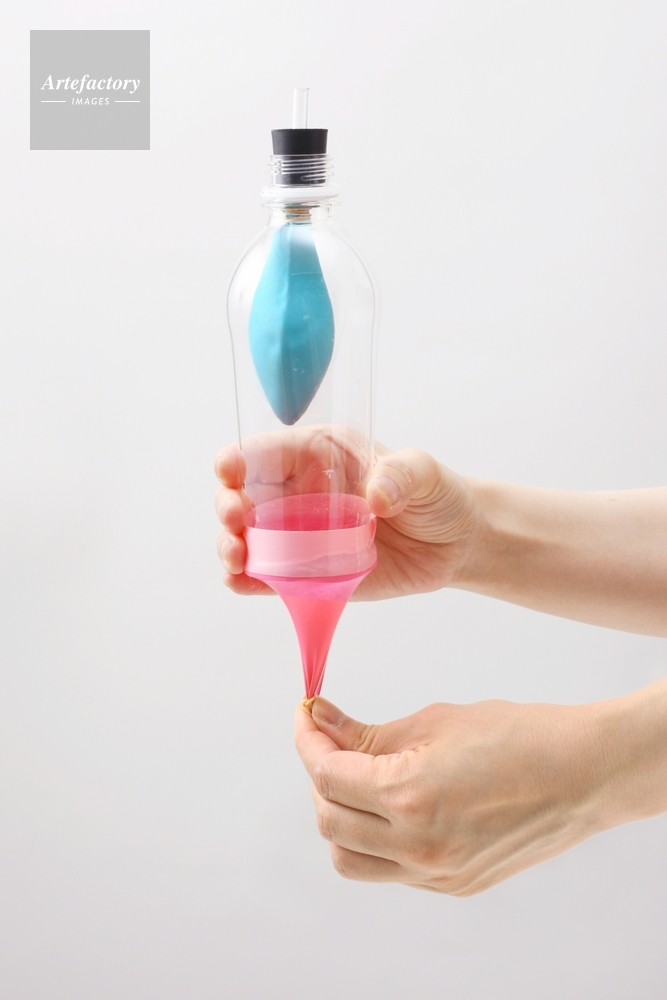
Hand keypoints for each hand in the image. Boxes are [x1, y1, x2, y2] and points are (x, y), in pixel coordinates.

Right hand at [214, 431, 478, 599]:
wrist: (455, 545)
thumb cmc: (436, 495)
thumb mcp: (425, 473)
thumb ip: (402, 475)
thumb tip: (377, 496)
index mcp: (318, 455)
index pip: (269, 451)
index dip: (242, 457)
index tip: (230, 470)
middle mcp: (299, 493)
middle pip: (245, 495)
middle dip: (228, 505)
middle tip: (234, 518)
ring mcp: (299, 536)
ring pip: (248, 539)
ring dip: (231, 546)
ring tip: (235, 557)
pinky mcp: (307, 574)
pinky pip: (267, 578)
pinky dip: (248, 581)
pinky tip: (241, 582)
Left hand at [294, 694, 641, 895]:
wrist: (581, 774)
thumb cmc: (517, 737)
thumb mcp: (434, 722)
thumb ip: (368, 732)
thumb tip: (321, 721)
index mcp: (409, 797)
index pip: (327, 776)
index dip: (307, 740)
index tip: (307, 715)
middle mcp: (417, 846)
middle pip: (329, 821)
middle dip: (320, 776)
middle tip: (332, 740)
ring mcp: (435, 874)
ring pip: (350, 859)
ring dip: (340, 817)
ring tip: (358, 778)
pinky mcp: (453, 886)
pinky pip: (389, 870)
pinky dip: (375, 839)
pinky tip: (392, 804)